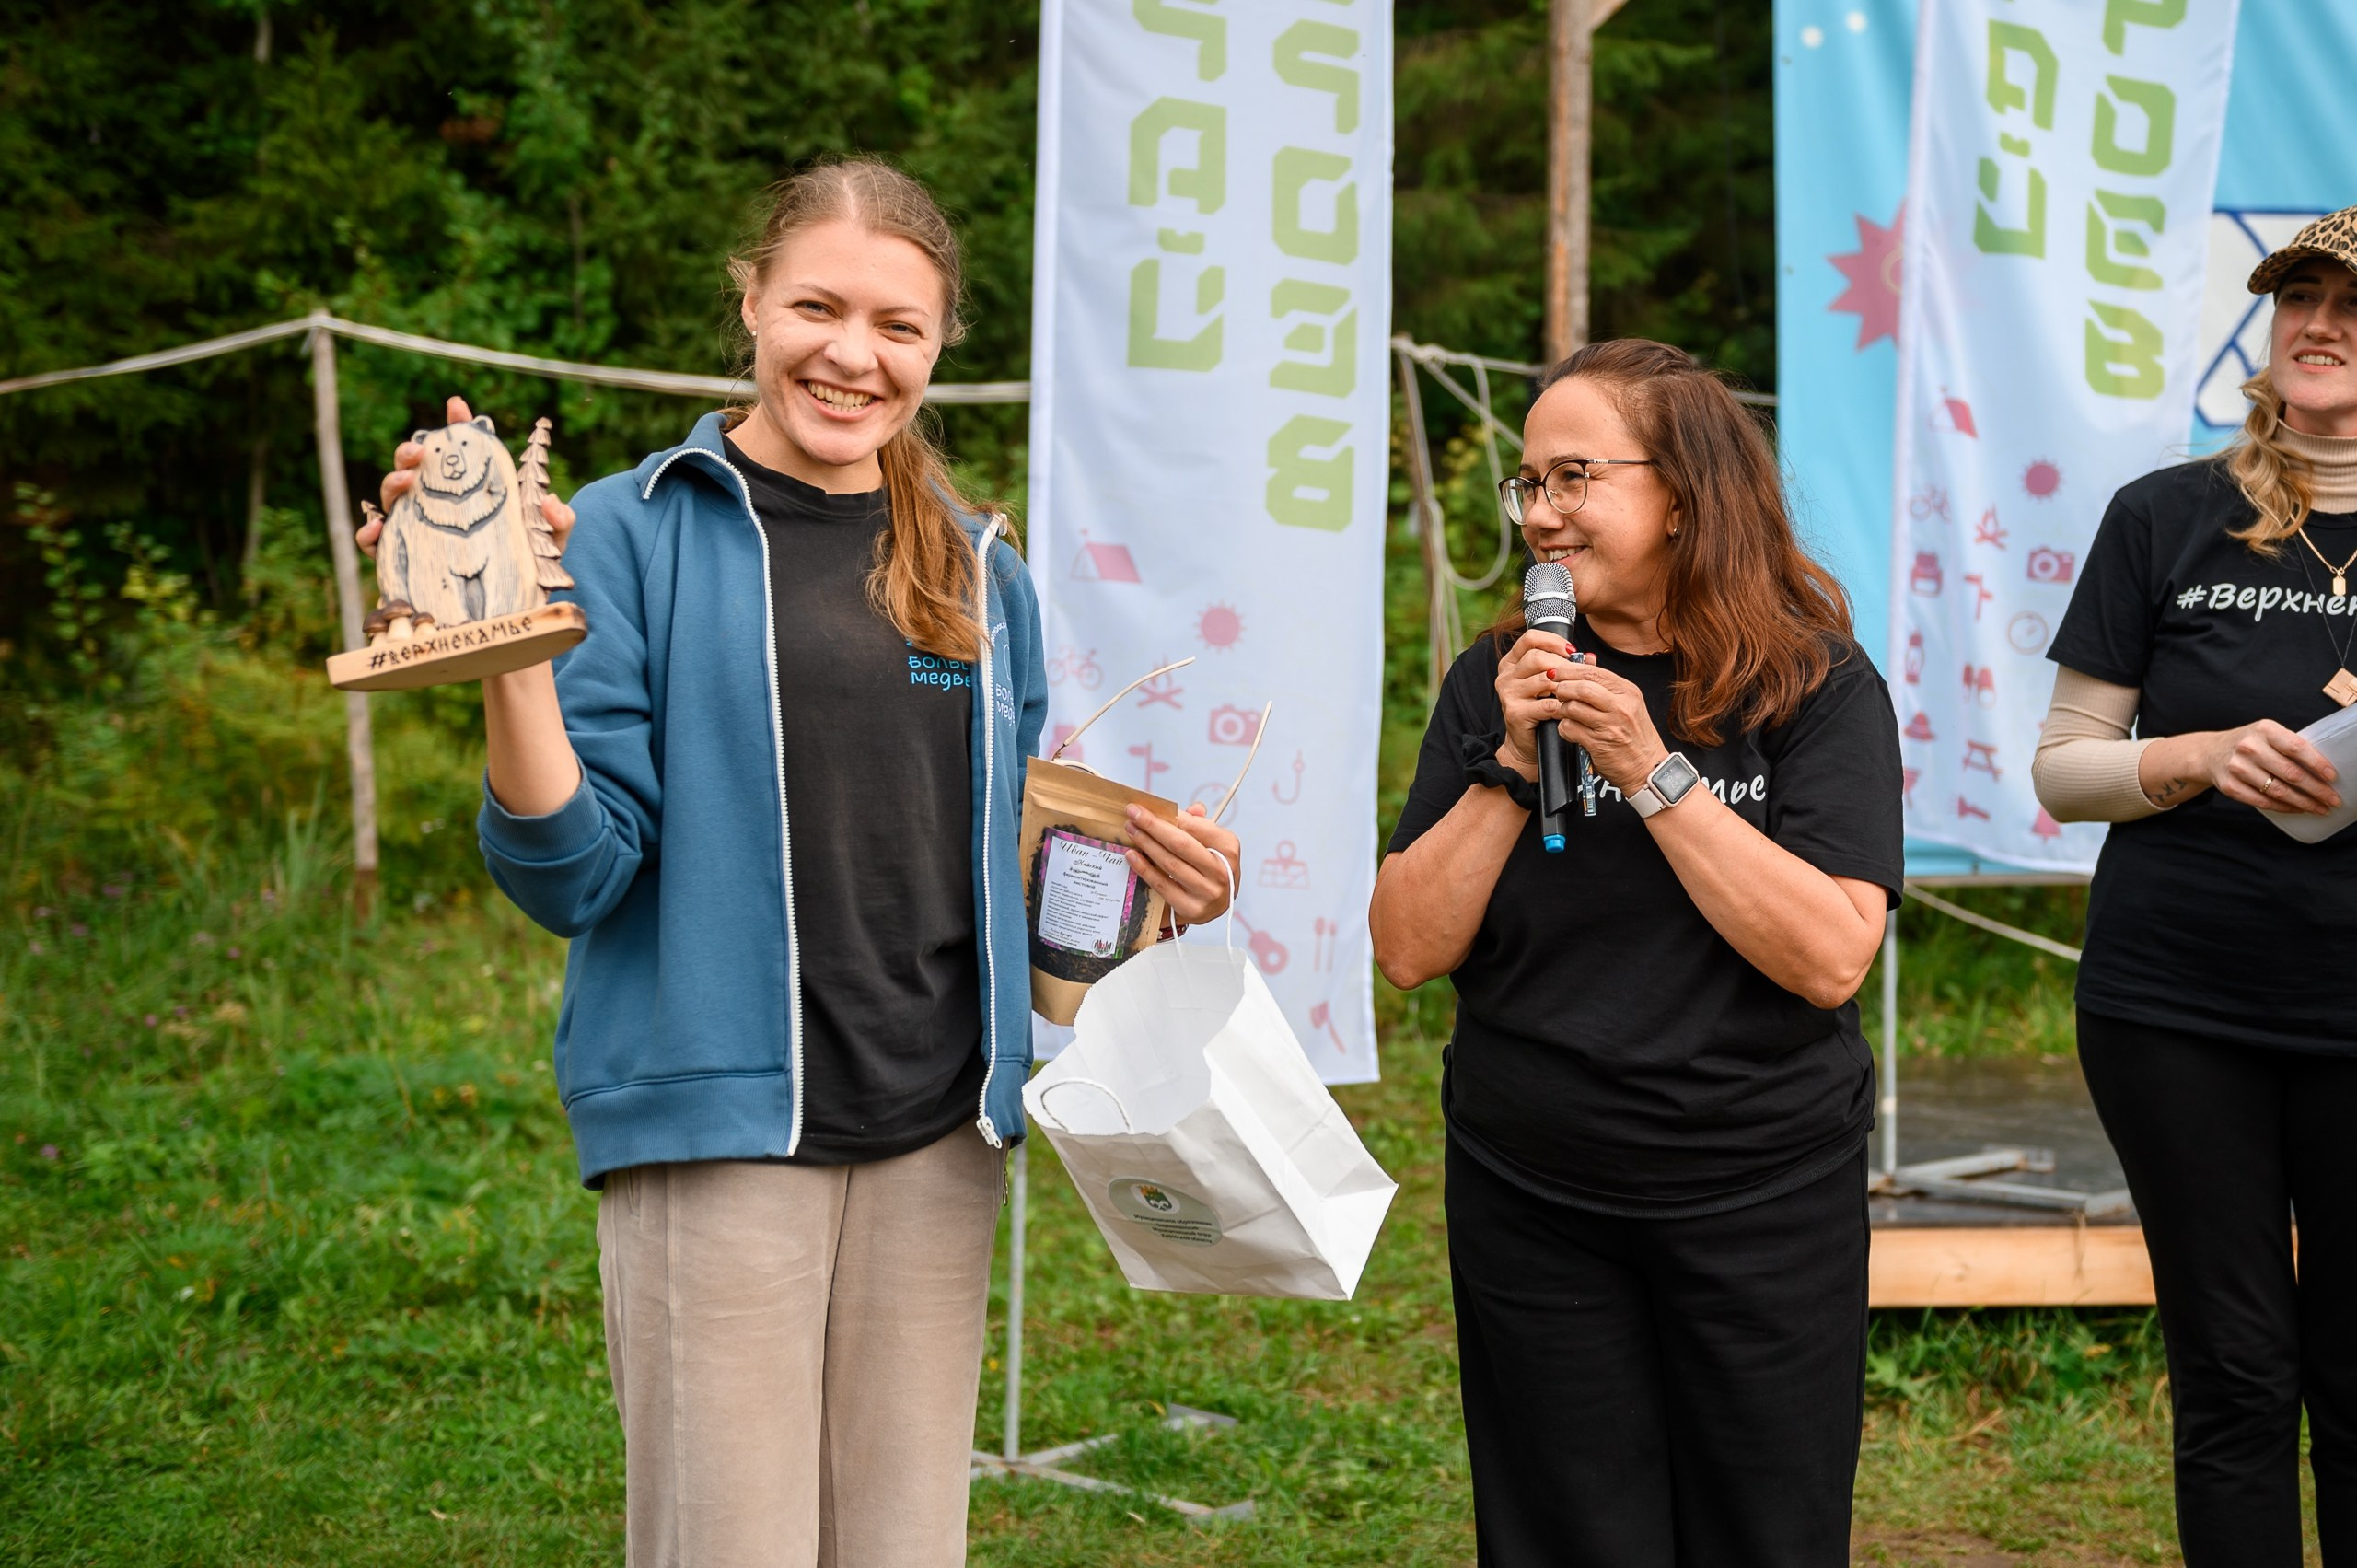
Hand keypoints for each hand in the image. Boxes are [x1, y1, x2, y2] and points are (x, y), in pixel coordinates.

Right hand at [358, 394, 574, 561]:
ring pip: (392, 496)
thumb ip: (559, 522)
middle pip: (416, 467)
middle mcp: (440, 505)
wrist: (512, 612)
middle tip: (421, 450)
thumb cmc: (528, 570)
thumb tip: (552, 502)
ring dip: (392, 482)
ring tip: (405, 481)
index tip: (456, 406)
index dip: (457, 424)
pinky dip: (369, 534)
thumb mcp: (551, 544)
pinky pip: (378, 544)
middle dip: (412, 450)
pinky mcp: (405, 560)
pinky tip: (377, 530)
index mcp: (472, 492)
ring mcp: (419, 530)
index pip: (461, 451)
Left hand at [1124, 803, 1242, 927]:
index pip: (1196, 827)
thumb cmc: (1210, 867)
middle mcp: (1221, 871)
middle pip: (1180, 844)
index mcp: (1229, 848)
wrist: (1216, 905)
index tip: (1147, 807)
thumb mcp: (1212, 842)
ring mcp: (1206, 892)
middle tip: (1132, 813)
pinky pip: (1162, 885)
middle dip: (1153, 826)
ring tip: (1131, 830)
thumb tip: (1191, 809)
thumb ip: (1200, 824)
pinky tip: (1132, 856)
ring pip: (1170, 864)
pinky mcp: (1191, 909)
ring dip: (1146, 844)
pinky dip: (1144, 869)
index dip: (1170, 815)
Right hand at [1491, 629, 1580, 781]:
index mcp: (1511, 663)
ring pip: (1543, 679)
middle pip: (1537, 657)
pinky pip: (1546, 704)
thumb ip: (1569, 668)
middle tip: (1578, 676)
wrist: (1527, 743)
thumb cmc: (1541, 709)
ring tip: (1574, 693)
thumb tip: (1591, 657)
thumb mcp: (1552, 684)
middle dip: (1562, 665)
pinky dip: (1562, 706)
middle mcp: (1505, 676)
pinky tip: (1569, 709)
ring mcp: (1508, 694)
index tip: (1571, 651)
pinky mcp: (1515, 712)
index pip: (1529, 639)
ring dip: (1564, 686)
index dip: (1553, 641)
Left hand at [1551, 660, 1669, 795]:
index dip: (1569, 669)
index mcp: (1627, 691)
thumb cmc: (1634, 735)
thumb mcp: (1627, 703)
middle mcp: (1620, 706)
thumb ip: (1606, 684)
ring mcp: (1610, 726)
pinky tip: (1570, 730)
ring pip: (1573, 707)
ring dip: (1562, 709)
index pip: (1593, 672)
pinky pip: (1569, 728)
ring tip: (1565, 713)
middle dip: (1563, 688)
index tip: (1556, 671)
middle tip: (1557, 692)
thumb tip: (1585, 660)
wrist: (1647, 767)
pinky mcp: (1598, 744)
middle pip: (1582, 687)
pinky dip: (1564, 728)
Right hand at [2202, 719, 2340, 813]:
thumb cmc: (2250, 744)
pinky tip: (2297, 809)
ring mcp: (2237, 768)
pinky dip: (2284, 807)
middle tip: (2333, 799)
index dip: (2317, 763)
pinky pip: (2263, 801)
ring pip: (2278, 791)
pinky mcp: (2229, 787)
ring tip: (2320, 808)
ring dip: (2303, 803)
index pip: (2296, 747)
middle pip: (2290, 773)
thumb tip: (2323, 771)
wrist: (2210, 753)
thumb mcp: (2267, 733)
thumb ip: (2290, 745)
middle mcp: (2249, 747)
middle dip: (2316, 789)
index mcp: (2264, 729)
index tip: (2332, 777)